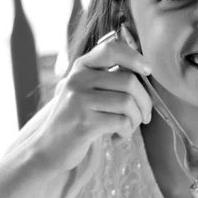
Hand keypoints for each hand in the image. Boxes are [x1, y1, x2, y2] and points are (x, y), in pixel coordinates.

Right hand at [35, 28, 151, 172]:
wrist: (49, 148)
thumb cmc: (76, 119)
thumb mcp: (86, 91)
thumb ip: (108, 79)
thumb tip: (145, 74)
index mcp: (81, 67)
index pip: (111, 49)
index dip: (135, 57)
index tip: (148, 71)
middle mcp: (78, 79)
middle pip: (129, 81)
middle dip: (145, 102)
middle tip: (145, 116)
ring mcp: (79, 100)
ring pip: (127, 102)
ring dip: (136, 119)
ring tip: (128, 128)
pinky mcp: (84, 123)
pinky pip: (121, 122)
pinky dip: (126, 132)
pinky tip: (116, 137)